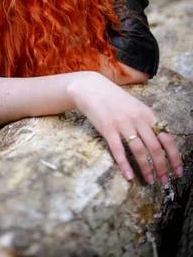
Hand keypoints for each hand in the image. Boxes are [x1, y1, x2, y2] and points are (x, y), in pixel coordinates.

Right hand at [67, 72, 182, 183]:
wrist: (93, 89)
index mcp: (148, 114)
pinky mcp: (108, 129)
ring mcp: (122, 124)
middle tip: (164, 181)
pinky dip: (124, 165)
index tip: (178, 171)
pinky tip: (128, 176)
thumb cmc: (115, 99)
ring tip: (149, 180)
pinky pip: (118, 150)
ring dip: (146, 168)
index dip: (175, 156)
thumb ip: (147, 122)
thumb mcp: (136, 107)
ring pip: (138, 150)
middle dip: (162, 167)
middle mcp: (137, 119)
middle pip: (154, 147)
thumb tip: (161, 142)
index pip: (167, 138)